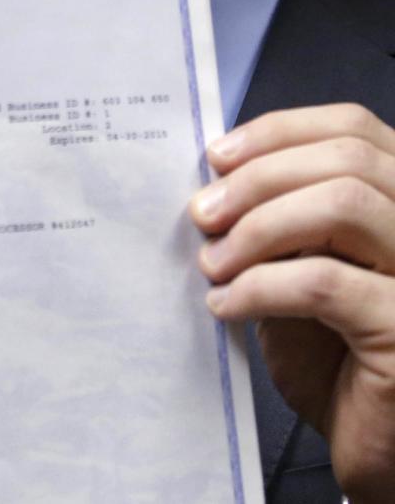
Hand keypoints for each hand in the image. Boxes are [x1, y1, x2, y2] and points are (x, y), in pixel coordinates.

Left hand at [190, 104, 394, 503]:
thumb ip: (281, 218)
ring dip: (259, 226)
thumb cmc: (337, 358)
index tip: (218, 156)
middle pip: (348, 159)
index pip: (355, 127)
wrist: (378, 452)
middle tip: (203, 211)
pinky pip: (322, 282)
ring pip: (342, 205)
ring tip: (213, 261)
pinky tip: (227, 304)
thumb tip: (214, 174)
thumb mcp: (304, 268)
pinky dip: (259, 285)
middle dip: (260, 176)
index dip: (281, 131)